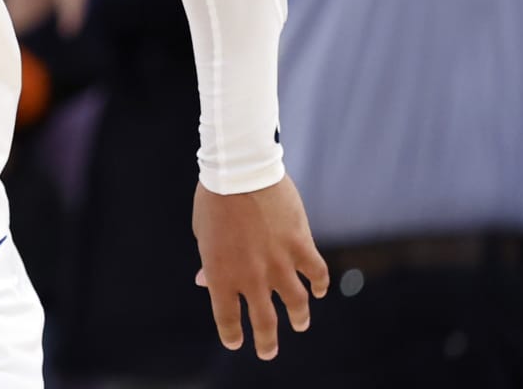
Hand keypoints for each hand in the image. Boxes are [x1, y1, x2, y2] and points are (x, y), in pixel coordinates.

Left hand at [193, 175, 329, 359]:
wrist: (239, 171)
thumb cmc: (213, 200)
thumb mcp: (203, 234)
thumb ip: (208, 262)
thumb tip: (204, 282)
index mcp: (221, 276)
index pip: (227, 319)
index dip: (232, 335)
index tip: (236, 342)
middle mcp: (251, 277)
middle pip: (264, 322)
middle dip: (267, 343)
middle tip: (268, 352)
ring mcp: (279, 264)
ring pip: (296, 304)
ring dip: (299, 317)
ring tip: (300, 323)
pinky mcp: (301, 246)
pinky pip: (316, 274)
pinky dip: (319, 285)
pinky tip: (318, 290)